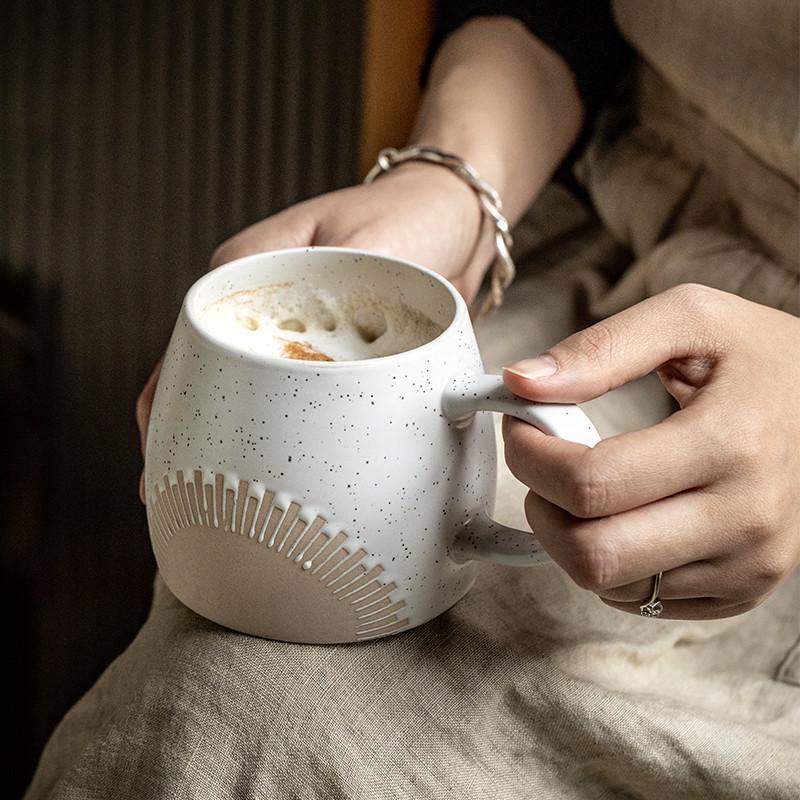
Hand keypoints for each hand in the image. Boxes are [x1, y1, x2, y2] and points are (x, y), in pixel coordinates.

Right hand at [136, 164, 491, 501]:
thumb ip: (346, 288)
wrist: (452, 220)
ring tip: (216, 486)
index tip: (165, 438)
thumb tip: (325, 351)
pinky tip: (273, 462)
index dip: (173, 388)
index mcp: (257, 262)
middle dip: (190, 422)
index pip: (196, 330)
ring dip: (229, 429)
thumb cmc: (413, 215)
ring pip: (246, 384)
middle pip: (208, 365)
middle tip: (179, 482)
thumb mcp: (377, 241)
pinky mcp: (327, 349)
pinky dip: (282, 425)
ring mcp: (294, 327)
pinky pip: (295, 392)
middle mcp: (267, 298)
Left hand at [501, 284, 799, 618]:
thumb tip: (521, 382)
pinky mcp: (742, 591)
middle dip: (542, 508)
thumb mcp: (688, 318)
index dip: (532, 457)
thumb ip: (600, 348)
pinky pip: (640, 601)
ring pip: (609, 586)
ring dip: (570, 536)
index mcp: (730, 443)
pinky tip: (623, 516)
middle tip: (544, 466)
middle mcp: (746, 519)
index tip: (523, 426)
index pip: (591, 484)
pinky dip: (610, 563)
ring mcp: (749, 565)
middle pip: (594, 554)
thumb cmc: (757, 356)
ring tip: (585, 486)